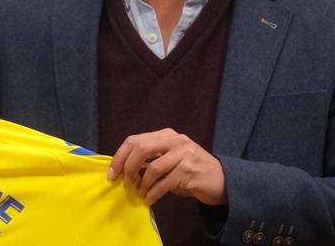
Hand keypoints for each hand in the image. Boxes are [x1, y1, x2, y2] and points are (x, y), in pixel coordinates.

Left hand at [107, 128, 226, 205]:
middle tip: (125, 183)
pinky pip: (164, 184)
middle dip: (128, 168)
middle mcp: (176, 141)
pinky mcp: (190, 172)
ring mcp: (184, 155)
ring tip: (140, 194)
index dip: (120, 156)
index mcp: (167, 135)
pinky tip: (150, 199)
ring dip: (142, 185)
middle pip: (141, 149)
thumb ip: (150, 159)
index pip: (135, 140)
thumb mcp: (169, 159)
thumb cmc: (190, 171)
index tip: (112, 172)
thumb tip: (123, 168)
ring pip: (152, 169)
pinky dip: (153, 193)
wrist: (223, 181)